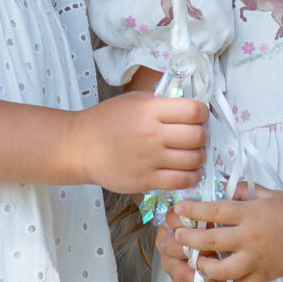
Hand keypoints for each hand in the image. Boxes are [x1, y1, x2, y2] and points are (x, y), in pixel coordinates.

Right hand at [68, 90, 207, 194]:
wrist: (80, 146)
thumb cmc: (106, 121)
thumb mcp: (134, 100)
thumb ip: (161, 103)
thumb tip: (189, 107)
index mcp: (150, 110)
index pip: (194, 111)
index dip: (202, 114)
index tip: (198, 117)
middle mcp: (153, 134)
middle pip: (198, 136)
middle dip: (202, 136)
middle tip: (195, 137)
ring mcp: (150, 159)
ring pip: (194, 160)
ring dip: (199, 157)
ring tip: (192, 154)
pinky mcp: (147, 180)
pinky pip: (182, 180)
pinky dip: (192, 176)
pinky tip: (188, 171)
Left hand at [161, 187, 282, 281]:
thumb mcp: (269, 193)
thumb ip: (243, 189)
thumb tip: (218, 184)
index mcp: (251, 214)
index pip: (215, 210)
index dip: (193, 210)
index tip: (179, 208)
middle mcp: (251, 239)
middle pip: (211, 241)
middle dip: (189, 239)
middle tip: (178, 237)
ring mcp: (256, 261)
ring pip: (222, 271)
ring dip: (203, 267)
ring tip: (196, 262)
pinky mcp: (263, 277)